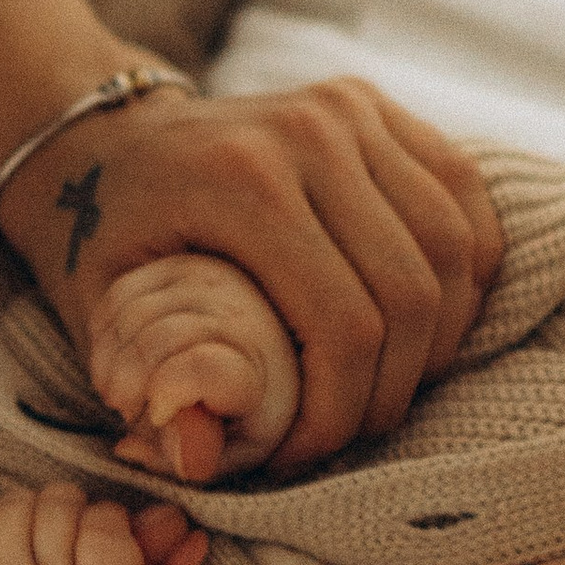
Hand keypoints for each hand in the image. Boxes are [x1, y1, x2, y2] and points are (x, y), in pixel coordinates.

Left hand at [0, 80, 503, 473]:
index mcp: (241, 180)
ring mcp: (349, 107)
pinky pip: (461, 194)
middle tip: (351, 431)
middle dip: (393, 386)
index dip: (342, 411)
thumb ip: (152, 392)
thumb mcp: (102, 319)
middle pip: (411, 289)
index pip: (344, 322)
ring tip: (388, 383)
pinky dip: (462, 269)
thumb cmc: (102, 242)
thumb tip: (204, 460)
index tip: (304, 454)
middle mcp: (309, 130)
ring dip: (439, 335)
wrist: (103, 142)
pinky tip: (423, 321)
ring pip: (453, 244)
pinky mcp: (372, 105)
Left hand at [0, 481, 208, 564]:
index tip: (112, 537)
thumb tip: (189, 535)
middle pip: (57, 511)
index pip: (104, 535)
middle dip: (71, 510)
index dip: (109, 521)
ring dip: (29, 512)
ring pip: (12, 511)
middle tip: (76, 536)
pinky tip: (2, 551)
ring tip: (41, 541)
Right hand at [86, 255, 300, 483]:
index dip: (167, 393)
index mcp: (257, 359)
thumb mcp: (238, 449)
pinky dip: (106, 338)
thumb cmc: (252, 410)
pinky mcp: (174, 266)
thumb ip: (194, 458)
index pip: (201, 367)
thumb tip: (127, 447)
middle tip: (133, 413)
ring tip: (126, 397)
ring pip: (130, 317)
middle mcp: (237, 308)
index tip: (158, 414)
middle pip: (154, 342)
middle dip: (129, 388)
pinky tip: (120, 366)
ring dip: (112, 366)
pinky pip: (117, 296)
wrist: (273, 355)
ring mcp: (204, 279)